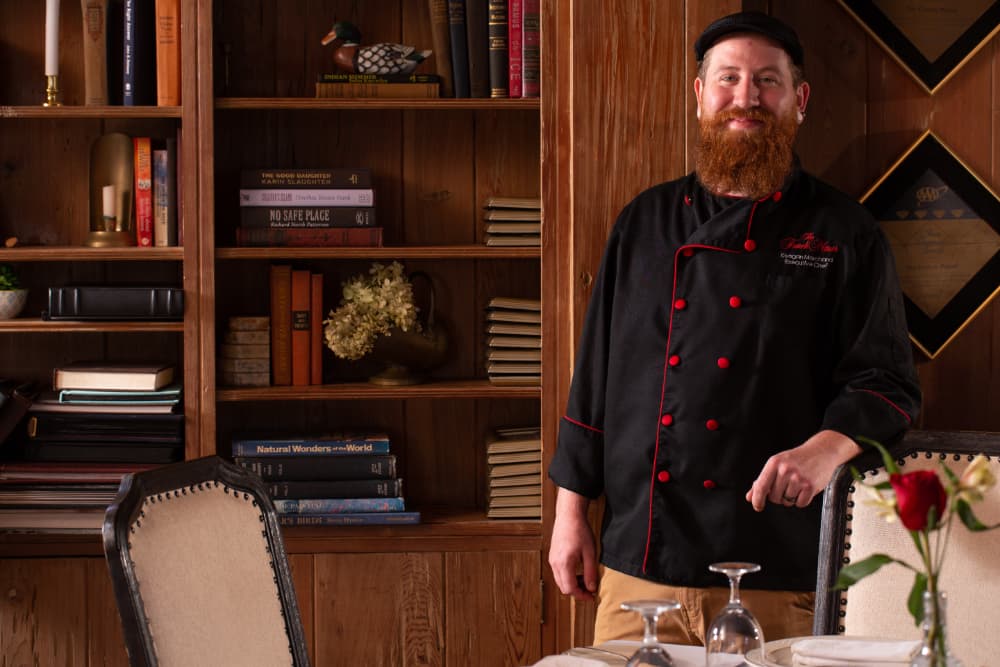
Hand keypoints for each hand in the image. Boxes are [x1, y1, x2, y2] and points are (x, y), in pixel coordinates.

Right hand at [548, 487, 597, 600]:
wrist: (569, 516)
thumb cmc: (579, 530)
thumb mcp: (590, 553)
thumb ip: (590, 572)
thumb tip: (592, 588)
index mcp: (564, 563)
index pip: (570, 589)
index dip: (581, 595)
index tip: (591, 596)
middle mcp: (555, 563)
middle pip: (563, 587)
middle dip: (577, 591)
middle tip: (590, 589)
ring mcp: (552, 560)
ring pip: (560, 581)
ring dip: (572, 584)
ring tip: (585, 579)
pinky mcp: (552, 556)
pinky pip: (558, 573)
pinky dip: (568, 576)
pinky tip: (577, 571)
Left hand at [745, 430, 861, 510]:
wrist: (821, 451)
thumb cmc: (797, 459)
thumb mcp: (777, 465)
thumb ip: (762, 481)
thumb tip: (750, 497)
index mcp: (774, 463)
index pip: (761, 486)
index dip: (757, 499)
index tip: (757, 506)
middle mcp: (785, 470)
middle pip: (774, 498)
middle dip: (779, 496)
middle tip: (787, 485)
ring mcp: (798, 478)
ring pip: (787, 502)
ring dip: (791, 498)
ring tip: (797, 484)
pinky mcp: (810, 486)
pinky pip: (800, 504)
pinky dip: (802, 500)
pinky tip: (805, 488)